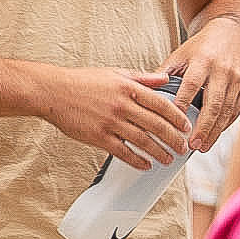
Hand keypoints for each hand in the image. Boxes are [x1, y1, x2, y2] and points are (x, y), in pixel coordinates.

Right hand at [43, 66, 198, 168]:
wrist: (53, 92)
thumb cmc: (83, 81)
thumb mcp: (115, 73)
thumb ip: (142, 78)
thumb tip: (165, 79)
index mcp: (128, 88)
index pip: (161, 104)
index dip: (177, 117)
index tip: (186, 126)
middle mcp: (122, 106)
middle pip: (156, 125)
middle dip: (173, 139)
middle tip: (182, 147)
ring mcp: (110, 122)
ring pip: (142, 141)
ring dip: (159, 152)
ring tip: (168, 159)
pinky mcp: (98, 137)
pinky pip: (123, 152)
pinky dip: (137, 160)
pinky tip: (146, 165)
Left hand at [163, 11, 239, 150]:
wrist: (234, 34)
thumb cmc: (202, 47)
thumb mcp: (181, 54)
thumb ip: (164, 72)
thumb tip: (143, 92)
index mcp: (203, 60)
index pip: (192, 84)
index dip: (183, 103)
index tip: (174, 122)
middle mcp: (223, 70)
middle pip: (214, 103)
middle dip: (203, 127)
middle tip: (192, 145)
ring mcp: (238, 79)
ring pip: (227, 110)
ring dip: (214, 131)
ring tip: (202, 146)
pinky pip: (236, 110)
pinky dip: (225, 125)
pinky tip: (215, 135)